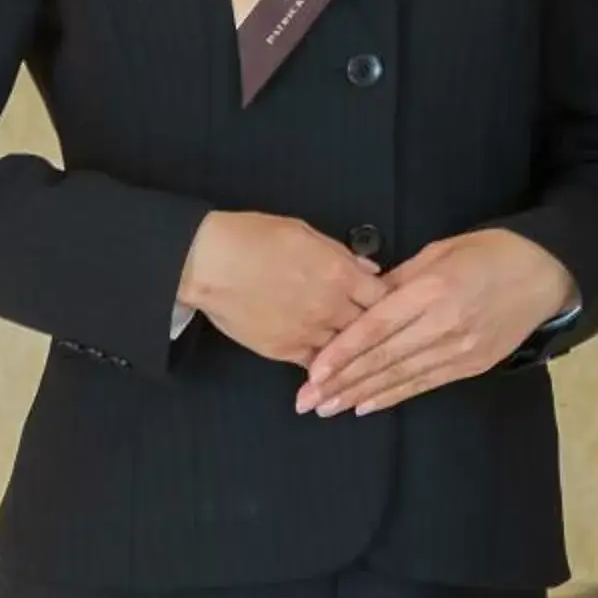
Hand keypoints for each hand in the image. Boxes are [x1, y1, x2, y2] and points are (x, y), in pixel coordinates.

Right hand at [174, 211, 387, 366]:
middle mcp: (330, 307)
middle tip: (373, 328)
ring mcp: (308, 332)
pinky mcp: (284, 351)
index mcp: (339, 273)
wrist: (210, 264)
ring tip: (352, 347)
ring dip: (348, 347)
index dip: (387, 300)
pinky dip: (324, 364)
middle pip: (368, 328)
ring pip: (344, 350)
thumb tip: (369, 268)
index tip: (385, 302)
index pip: (383, 297)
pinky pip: (315, 364)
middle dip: (371, 326)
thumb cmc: (254, 238)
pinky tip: (329, 363)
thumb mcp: (305, 233)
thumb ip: (341, 254)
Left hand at [295, 230, 578, 417]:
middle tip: (307, 401)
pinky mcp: (471, 365)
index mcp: (435, 289)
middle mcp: (445, 324)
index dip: (344, 350)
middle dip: (342, 381)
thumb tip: (363, 299)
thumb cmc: (489, 252)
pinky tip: (366, 405)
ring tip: (328, 407)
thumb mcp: (441, 250)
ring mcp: (460, 349)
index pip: (378, 326)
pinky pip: (424, 383)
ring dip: (361, 394)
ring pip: (401, 376)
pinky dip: (393, 395)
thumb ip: (400, 278)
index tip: (313, 369)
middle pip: (384, 357)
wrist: (544, 274)